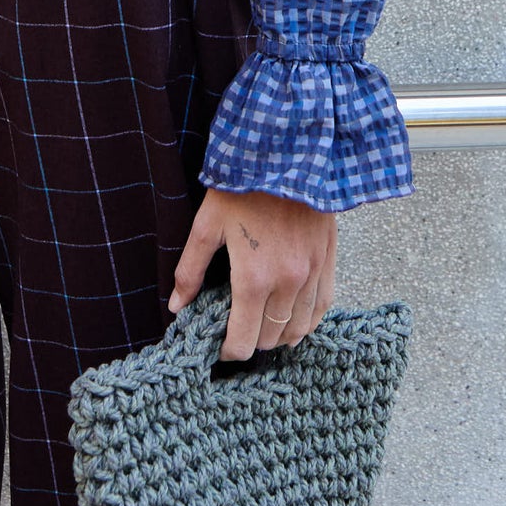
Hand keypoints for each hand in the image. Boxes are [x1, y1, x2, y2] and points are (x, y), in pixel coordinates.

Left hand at [169, 186, 337, 359]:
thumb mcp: (207, 225)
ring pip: (298, 330)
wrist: (287, 153)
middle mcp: (287, 284)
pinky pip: (322, 308)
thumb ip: (191, 271)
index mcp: (253, 279)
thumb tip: (177, 307)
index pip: (242, 341)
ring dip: (278, 336)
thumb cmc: (242, 187)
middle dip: (250, 341)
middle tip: (237, 331)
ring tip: (262, 328)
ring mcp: (312, 274)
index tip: (219, 345)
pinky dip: (307, 321)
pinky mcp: (327, 261)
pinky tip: (293, 319)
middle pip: (269, 339)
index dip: (228, 351)